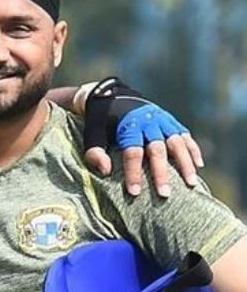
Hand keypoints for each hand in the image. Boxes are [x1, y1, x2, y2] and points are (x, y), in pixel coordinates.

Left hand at [82, 77, 202, 196]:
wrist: (114, 97)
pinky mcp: (172, 121)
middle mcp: (148, 122)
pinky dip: (193, 150)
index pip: (133, 152)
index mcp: (128, 126)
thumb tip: (105, 171)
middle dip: (161, 173)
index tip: (134, 192)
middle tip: (164, 194)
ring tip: (190, 184)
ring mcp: (163, 120)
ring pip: (177, 143)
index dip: (133, 173)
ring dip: (185, 163)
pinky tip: (198, 166)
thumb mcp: (92, 135)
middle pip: (157, 150)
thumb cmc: (101, 123)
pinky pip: (185, 136)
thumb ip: (94, 153)